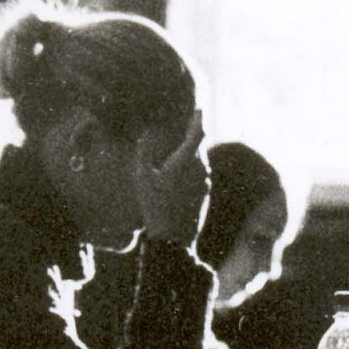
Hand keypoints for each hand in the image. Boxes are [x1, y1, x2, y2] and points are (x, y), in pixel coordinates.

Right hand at [135, 112, 209, 246]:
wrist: (174, 239)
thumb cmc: (154, 207)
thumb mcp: (142, 178)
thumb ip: (144, 152)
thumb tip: (147, 133)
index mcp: (185, 163)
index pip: (196, 134)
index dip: (198, 119)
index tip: (199, 108)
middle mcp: (199, 171)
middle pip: (198, 147)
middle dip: (193, 135)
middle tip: (186, 125)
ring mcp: (204, 183)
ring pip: (200, 161)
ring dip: (191, 154)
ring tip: (180, 148)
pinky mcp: (205, 194)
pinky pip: (200, 174)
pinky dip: (192, 168)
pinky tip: (181, 173)